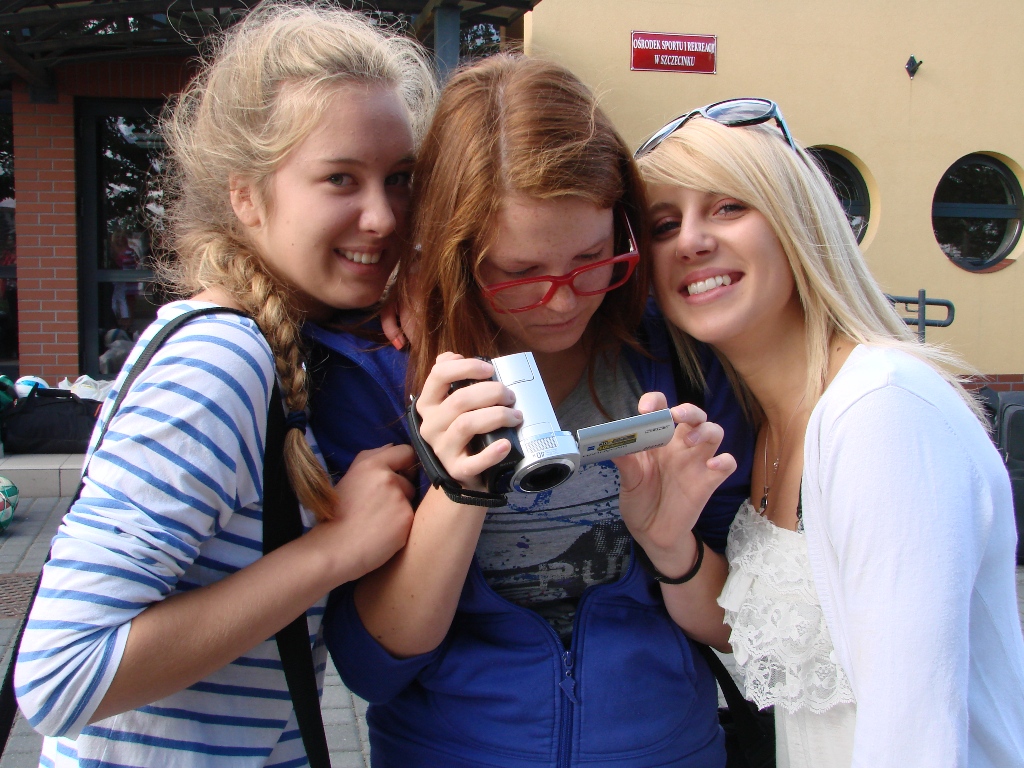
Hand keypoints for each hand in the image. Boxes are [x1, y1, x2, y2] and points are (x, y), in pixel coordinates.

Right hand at [314, 443, 416, 581]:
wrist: (335, 548)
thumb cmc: (338, 514)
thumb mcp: (349, 478)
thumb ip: (371, 459)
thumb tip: (392, 446)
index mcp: (371, 465)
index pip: (405, 452)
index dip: (404, 464)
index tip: (400, 474)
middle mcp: (388, 478)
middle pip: (409, 480)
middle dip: (400, 491)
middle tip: (378, 507)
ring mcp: (399, 499)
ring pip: (410, 499)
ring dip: (401, 508)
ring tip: (379, 521)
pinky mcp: (407, 518)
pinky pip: (411, 517)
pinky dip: (401, 525)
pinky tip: (384, 533)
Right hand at [414, 353, 522, 490]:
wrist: (461, 472)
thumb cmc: (462, 430)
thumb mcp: (450, 403)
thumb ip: (451, 378)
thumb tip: (453, 356)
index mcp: (428, 403)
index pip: (439, 375)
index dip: (466, 367)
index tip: (490, 369)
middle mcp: (430, 425)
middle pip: (460, 400)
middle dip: (492, 393)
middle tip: (511, 396)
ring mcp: (442, 449)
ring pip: (466, 424)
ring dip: (497, 416)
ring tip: (516, 416)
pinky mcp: (457, 470)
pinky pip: (473, 462)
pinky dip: (492, 453)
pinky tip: (506, 445)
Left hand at [614, 392, 735, 568]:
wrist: (650, 532)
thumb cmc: (639, 499)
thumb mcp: (628, 479)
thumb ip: (624, 461)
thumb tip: (611, 443)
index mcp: (658, 439)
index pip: (662, 408)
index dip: (656, 402)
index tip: (646, 409)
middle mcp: (679, 446)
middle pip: (694, 415)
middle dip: (688, 410)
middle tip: (675, 415)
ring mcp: (696, 462)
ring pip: (715, 432)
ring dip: (705, 430)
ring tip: (689, 440)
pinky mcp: (708, 482)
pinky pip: (727, 464)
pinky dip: (724, 461)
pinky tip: (713, 465)